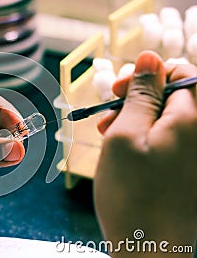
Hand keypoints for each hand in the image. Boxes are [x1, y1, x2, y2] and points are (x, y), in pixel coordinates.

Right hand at [94, 51, 196, 256]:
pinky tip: (124, 149)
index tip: (117, 90)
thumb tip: (151, 57)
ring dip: (138, 118)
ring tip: (107, 133)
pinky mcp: (191, 171)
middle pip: (175, 96)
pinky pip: (172, 140)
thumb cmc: (131, 194)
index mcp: (193, 120)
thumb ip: (141, 94)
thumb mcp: (125, 136)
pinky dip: (147, 138)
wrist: (149, 252)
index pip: (180, 73)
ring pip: (170, 119)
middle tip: (108, 113)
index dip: (146, 76)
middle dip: (138, 98)